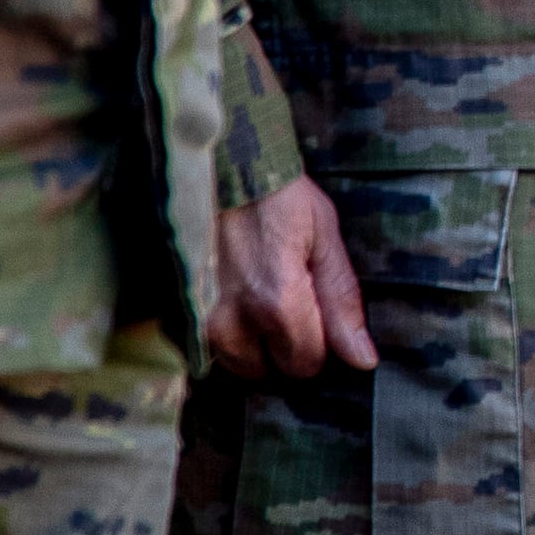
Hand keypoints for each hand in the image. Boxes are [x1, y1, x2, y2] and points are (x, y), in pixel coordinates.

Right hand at [205, 174, 374, 379]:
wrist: (215, 165)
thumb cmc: (276, 197)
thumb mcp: (324, 237)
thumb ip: (342, 302)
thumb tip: (362, 359)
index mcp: (276, 302)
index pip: (306, 364)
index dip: (317, 341)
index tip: (313, 307)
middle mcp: (230, 321)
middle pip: (269, 369)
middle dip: (283, 344)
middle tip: (284, 295)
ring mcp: (194, 320)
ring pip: (235, 363)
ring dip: (250, 342)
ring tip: (255, 292)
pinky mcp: (172, 313)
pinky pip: (205, 347)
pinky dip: (221, 331)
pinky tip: (230, 295)